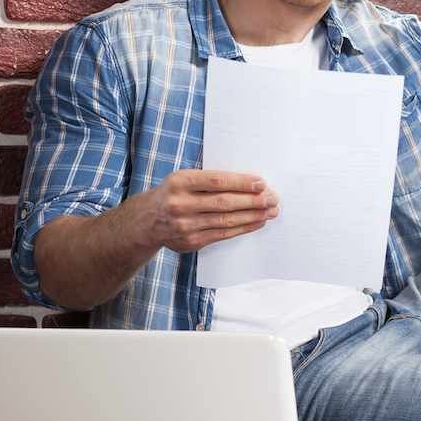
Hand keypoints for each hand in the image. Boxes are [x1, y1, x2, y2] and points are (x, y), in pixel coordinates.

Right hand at [138, 169, 279, 253]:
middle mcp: (180, 204)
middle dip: (253, 201)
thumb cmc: (174, 194)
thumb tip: (250, 183)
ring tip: (271, 211)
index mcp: (179, 182)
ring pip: (226, 220)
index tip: (261, 183)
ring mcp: (185, 225)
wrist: (147, 221)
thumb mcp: (184, 179)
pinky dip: (243, 228)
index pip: (216, 181)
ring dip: (253, 216)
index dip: (241, 182)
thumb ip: (210, 180)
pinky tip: (257, 222)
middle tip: (273, 198)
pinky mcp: (191, 241)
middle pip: (224, 202)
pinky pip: (223, 234)